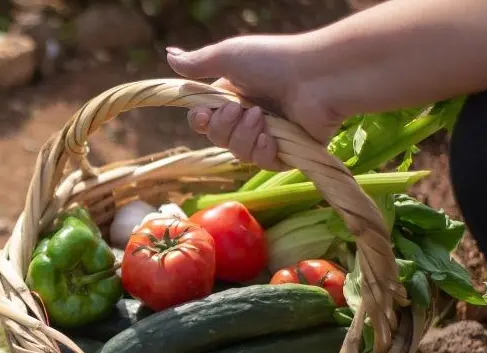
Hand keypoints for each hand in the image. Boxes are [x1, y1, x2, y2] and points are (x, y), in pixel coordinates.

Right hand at [166, 35, 344, 170]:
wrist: (318, 76)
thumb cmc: (274, 60)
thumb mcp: (229, 56)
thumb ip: (197, 63)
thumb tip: (169, 54)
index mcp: (234, 95)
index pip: (204, 119)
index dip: (199, 121)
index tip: (202, 116)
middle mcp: (250, 116)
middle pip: (217, 138)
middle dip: (223, 128)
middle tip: (239, 110)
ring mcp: (269, 135)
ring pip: (238, 153)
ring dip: (244, 137)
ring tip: (262, 117)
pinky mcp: (289, 151)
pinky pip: (263, 163)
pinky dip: (263, 151)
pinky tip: (271, 138)